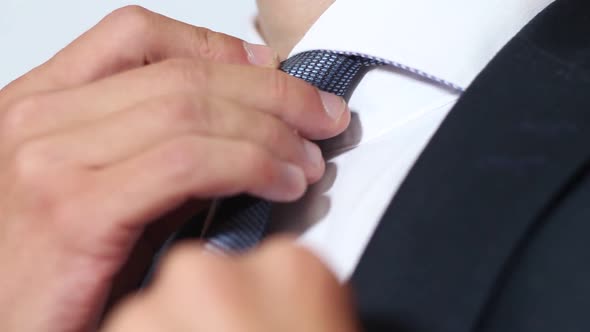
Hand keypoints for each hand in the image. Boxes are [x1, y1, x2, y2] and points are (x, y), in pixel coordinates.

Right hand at [0, 6, 349, 331]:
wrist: (2, 330)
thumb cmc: (44, 270)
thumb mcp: (99, 192)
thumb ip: (156, 152)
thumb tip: (240, 128)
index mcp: (40, 104)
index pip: (134, 36)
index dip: (215, 46)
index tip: (269, 72)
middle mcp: (39, 120)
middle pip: (180, 75)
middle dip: (270, 92)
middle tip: (320, 116)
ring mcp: (51, 161)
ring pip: (190, 111)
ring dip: (269, 131)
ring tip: (308, 159)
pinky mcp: (76, 212)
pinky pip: (187, 163)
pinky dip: (250, 165)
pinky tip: (281, 183)